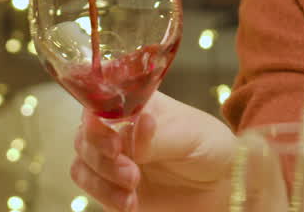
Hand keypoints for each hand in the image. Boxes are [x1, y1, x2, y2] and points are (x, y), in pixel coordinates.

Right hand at [71, 92, 236, 211]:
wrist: (221, 186)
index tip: (114, 140)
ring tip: (133, 188)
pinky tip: (131, 204)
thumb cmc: (211, 148)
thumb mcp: (192, 135)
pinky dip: (106, 197)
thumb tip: (136, 126)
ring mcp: (114, 160)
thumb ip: (160, 135)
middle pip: (85, 136)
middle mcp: (119, 130)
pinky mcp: (113, 189)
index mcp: (135, 105)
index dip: (97, 119)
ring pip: (81, 164)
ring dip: (101, 179)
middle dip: (100, 155)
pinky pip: (93, 191)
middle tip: (131, 172)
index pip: (100, 102)